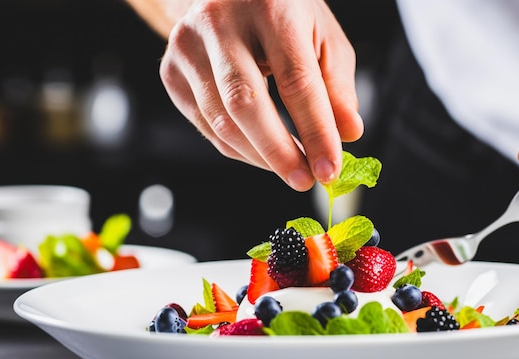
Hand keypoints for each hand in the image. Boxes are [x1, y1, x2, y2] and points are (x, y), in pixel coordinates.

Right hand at [158, 0, 363, 190]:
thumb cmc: (281, 16)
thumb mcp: (323, 37)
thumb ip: (338, 86)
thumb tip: (348, 134)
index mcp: (270, 6)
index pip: (296, 81)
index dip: (315, 131)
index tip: (330, 168)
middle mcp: (220, 21)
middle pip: (247, 103)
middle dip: (279, 152)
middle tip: (304, 180)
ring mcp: (187, 47)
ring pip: (222, 121)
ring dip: (260, 156)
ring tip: (290, 168)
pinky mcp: (171, 72)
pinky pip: (207, 127)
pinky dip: (239, 149)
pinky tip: (263, 153)